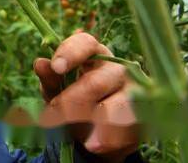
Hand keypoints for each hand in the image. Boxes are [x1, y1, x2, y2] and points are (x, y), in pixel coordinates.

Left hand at [35, 31, 139, 160]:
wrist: (97, 134)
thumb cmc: (73, 101)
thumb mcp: (57, 90)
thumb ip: (50, 78)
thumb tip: (40, 63)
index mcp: (94, 53)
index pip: (85, 42)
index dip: (70, 53)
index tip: (56, 68)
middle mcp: (118, 67)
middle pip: (96, 82)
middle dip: (73, 102)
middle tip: (57, 116)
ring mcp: (136, 90)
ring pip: (118, 106)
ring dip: (95, 125)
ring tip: (83, 140)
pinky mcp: (147, 113)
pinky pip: (130, 127)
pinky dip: (111, 138)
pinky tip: (96, 145)